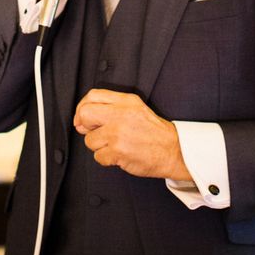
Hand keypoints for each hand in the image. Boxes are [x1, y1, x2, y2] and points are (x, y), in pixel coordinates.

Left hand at [74, 89, 191, 180]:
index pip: (92, 96)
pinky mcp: (118, 151)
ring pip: (89, 140)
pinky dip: (106, 159)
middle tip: (96, 132)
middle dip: (85, 126)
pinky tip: (119, 154)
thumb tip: (81, 119)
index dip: (83, 107)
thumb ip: (110, 107)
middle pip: (85, 114)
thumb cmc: (153, 131)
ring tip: (114, 144)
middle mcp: (120, 114)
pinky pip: (98, 157)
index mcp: (125, 101)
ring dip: (99, 146)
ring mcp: (118, 133)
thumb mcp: (135, 108)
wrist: (173, 150)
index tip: (84, 118)